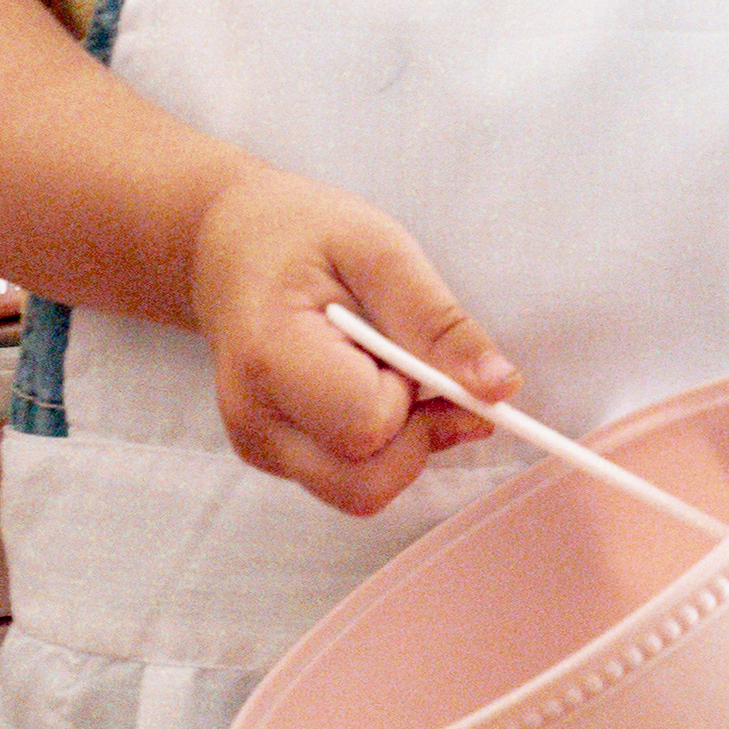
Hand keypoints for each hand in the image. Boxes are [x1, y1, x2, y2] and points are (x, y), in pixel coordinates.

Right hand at [189, 169, 515, 514]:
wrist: (228, 247)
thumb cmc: (302, 236)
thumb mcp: (378, 250)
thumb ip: (437, 322)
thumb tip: (500, 388)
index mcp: (269, 358)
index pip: (368, 426)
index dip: (413, 394)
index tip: (409, 343)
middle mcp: (255, 421)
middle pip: (366, 483)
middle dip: (417, 434)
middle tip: (416, 367)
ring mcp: (259, 447)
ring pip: (362, 492)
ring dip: (403, 442)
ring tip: (389, 370)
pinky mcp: (273, 458)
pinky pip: (349, 481)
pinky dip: (381, 445)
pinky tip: (370, 386)